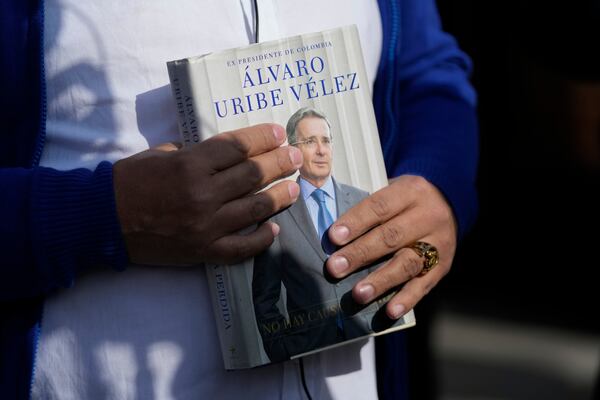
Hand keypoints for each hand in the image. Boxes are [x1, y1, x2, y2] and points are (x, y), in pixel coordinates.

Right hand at [113, 124, 302, 264]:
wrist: (103, 220)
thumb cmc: (129, 181)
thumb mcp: (160, 153)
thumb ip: (194, 151)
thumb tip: (226, 152)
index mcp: (190, 164)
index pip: (238, 147)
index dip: (263, 137)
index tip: (279, 133)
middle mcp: (202, 193)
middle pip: (253, 174)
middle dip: (280, 162)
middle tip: (296, 156)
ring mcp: (205, 225)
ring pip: (255, 208)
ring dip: (280, 196)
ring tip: (295, 187)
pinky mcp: (203, 250)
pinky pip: (241, 247)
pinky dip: (261, 239)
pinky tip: (274, 230)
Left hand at [325, 175, 456, 318]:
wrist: (450, 203)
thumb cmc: (405, 201)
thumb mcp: (391, 191)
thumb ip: (366, 207)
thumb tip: (331, 230)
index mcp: (411, 191)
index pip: (380, 206)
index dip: (356, 222)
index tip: (333, 237)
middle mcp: (428, 216)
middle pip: (391, 236)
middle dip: (360, 253)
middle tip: (335, 268)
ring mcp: (438, 243)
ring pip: (407, 263)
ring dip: (381, 280)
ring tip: (358, 294)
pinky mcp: (443, 266)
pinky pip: (424, 284)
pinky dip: (406, 299)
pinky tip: (390, 311)